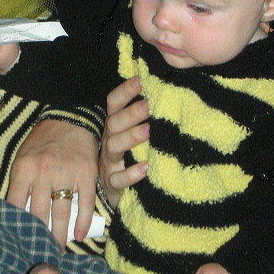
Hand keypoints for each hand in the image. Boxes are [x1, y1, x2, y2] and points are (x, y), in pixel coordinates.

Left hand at [7, 119, 98, 248]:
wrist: (68, 120)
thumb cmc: (42, 143)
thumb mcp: (23, 159)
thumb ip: (20, 184)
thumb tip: (17, 215)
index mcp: (24, 169)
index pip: (16, 205)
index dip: (17, 226)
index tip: (19, 243)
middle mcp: (43, 172)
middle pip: (39, 213)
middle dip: (39, 236)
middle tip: (39, 253)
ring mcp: (66, 173)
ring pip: (61, 212)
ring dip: (60, 235)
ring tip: (58, 250)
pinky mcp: (86, 173)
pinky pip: (85, 203)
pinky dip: (83, 222)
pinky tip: (79, 235)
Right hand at [99, 76, 149, 207]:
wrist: (112, 193)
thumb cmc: (128, 158)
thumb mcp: (130, 135)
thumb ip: (142, 118)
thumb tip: (166, 93)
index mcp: (113, 127)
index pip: (113, 104)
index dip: (125, 91)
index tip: (140, 80)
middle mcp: (108, 141)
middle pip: (114, 124)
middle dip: (130, 113)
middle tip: (148, 105)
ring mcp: (108, 163)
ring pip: (114, 147)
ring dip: (131, 137)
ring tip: (149, 131)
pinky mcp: (112, 184)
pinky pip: (118, 179)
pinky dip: (131, 174)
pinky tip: (146, 168)